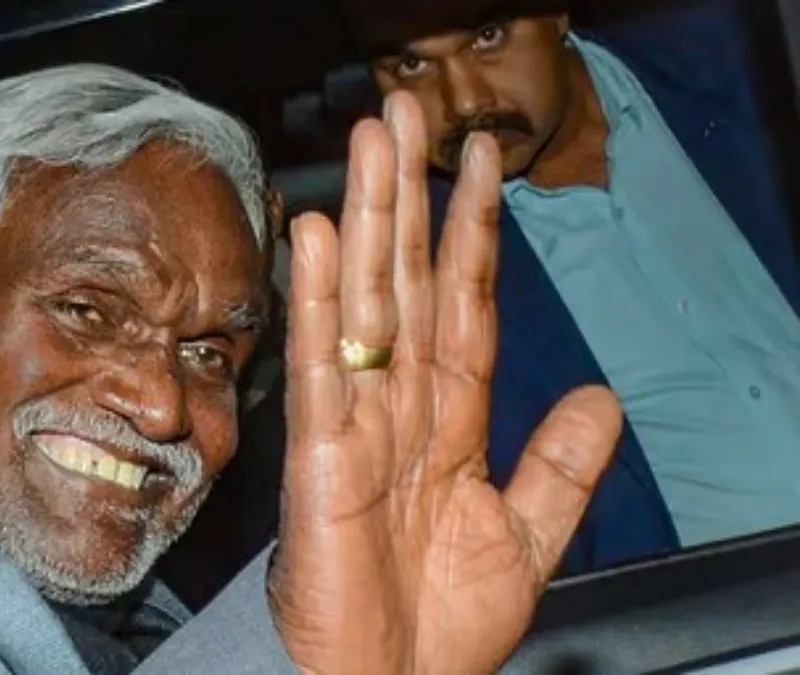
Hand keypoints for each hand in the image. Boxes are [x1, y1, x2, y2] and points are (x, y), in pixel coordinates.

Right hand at [268, 91, 623, 673]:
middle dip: (408, 196)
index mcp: (449, 422)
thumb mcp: (527, 537)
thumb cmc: (437, 626)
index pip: (463, 305)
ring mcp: (356, 425)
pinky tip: (322, 240)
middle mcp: (399, 408)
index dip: (472, 232)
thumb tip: (603, 398)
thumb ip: (560, 465)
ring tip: (371, 143)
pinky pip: (321, 369)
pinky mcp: (319, 457)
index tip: (483, 161)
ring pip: (365, 304)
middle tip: (405, 112)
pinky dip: (320, 304)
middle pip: (408, 283)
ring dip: (369, 222)